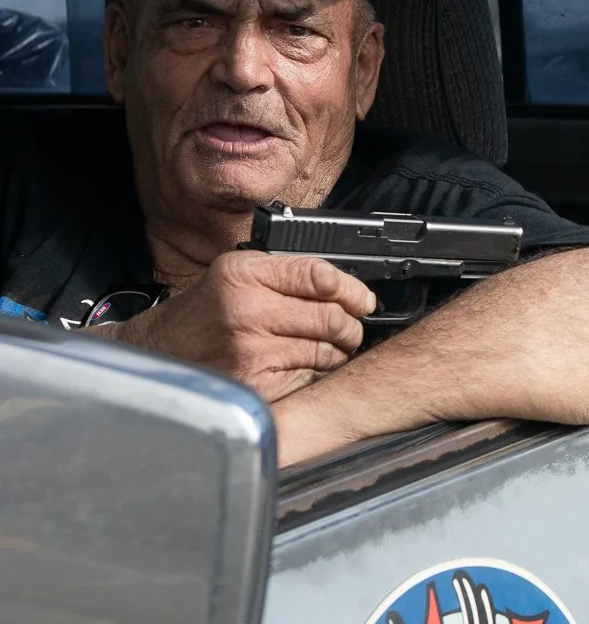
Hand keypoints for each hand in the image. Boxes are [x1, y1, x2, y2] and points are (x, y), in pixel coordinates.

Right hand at [106, 251, 376, 400]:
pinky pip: (308, 378)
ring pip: (326, 351)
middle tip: (351, 328)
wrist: (156, 354)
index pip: (320, 276)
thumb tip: (344, 284)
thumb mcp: (235, 274)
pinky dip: (315, 375)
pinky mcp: (252, 385)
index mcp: (243, 274)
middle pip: (331, 317)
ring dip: (337, 352)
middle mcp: (246, 310)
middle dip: (351, 325)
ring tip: (329, 349)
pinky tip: (303, 368)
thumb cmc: (202, 313)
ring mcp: (249, 351)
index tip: (363, 300)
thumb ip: (286, 272)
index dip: (352, 290)